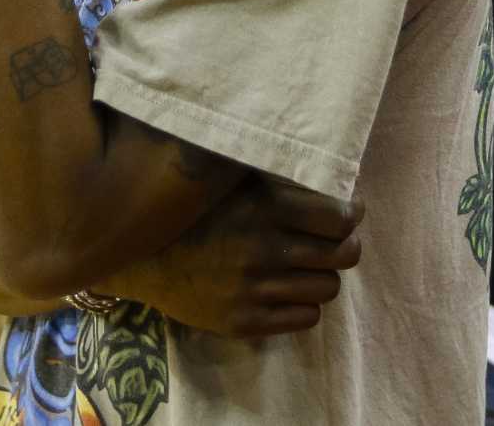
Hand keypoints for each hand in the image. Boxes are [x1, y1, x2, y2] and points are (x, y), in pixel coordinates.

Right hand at [116, 177, 364, 338]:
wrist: (143, 260)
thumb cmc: (194, 211)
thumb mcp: (233, 180)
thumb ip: (277, 177)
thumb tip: (330, 171)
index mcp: (264, 207)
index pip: (340, 219)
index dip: (350, 215)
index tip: (346, 213)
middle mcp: (264, 249)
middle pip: (343, 256)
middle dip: (344, 246)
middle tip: (332, 241)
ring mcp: (255, 290)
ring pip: (328, 289)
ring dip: (321, 276)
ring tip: (304, 266)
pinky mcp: (246, 323)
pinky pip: (306, 318)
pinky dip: (303, 304)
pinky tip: (285, 289)